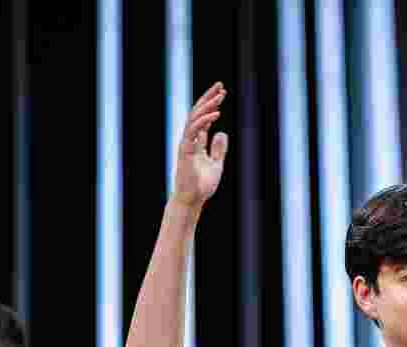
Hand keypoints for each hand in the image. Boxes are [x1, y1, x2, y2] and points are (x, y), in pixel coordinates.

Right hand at [173, 82, 229, 209]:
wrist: (192, 200)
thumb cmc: (202, 185)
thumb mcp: (216, 164)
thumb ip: (218, 149)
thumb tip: (222, 133)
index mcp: (197, 142)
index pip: (203, 118)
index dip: (211, 105)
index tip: (221, 93)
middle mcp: (190, 140)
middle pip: (198, 113)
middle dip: (209, 98)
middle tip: (220, 86)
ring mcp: (186, 144)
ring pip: (195, 118)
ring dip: (207, 106)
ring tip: (220, 96)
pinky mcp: (185, 150)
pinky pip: (194, 131)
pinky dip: (204, 121)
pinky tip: (216, 113)